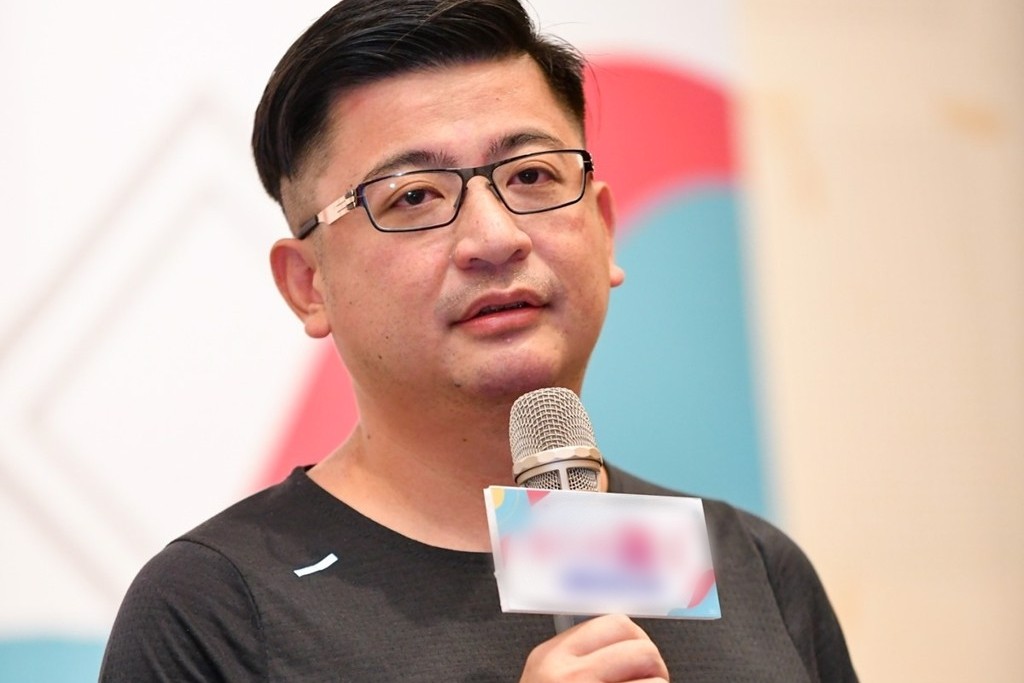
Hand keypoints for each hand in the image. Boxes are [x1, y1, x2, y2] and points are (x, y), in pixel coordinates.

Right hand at [519, 614, 668, 681]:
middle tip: (649, 676)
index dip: (634, 636)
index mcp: (551, 656)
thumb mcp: (547, 677)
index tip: (641, 647)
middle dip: (651, 661)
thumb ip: (574, 654)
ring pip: (651, 670)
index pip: (612, 624)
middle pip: (637, 644)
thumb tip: (619, 633)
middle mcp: (568, 673)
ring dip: (656, 682)